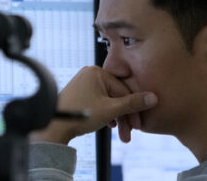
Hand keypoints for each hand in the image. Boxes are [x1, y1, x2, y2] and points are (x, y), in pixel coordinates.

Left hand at [30, 66, 156, 143]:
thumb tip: (153, 98)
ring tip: (121, 133)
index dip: (133, 109)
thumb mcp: (111, 109)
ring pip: (108, 101)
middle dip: (124, 116)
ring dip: (116, 117)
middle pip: (116, 96)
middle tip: (129, 133)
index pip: (123, 90)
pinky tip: (110, 125)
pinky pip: (98, 102)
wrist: (53, 127)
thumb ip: (133, 103)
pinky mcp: (79, 94)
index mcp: (98, 72)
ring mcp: (83, 84)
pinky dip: (106, 113)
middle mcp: (90, 74)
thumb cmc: (80, 115)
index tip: (139, 123)